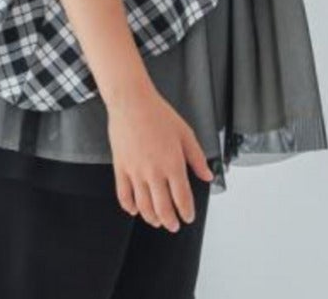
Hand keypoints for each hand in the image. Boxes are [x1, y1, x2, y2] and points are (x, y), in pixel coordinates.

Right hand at [107, 85, 213, 231]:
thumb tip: (207, 175)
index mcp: (173, 164)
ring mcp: (136, 171)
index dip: (186, 212)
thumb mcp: (185, 133)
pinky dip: (129, 206)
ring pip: (144, 205)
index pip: (182, 198)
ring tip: (156, 220)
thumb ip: (197, 157)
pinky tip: (134, 209)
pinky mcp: (121, 167)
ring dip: (151, 218)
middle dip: (170, 222)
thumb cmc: (158, 114)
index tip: (188, 216)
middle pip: (163, 208)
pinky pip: (123, 194)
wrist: (131, 102)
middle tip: (173, 225)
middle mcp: (154, 172)